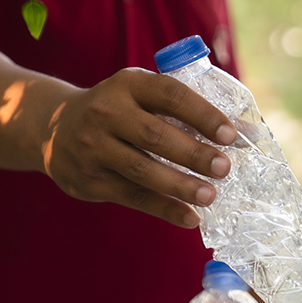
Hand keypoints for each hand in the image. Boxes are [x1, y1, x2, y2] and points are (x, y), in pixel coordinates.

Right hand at [44, 68, 237, 227]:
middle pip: (155, 135)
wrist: (52, 127)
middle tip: (225, 168)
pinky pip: (132, 196)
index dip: (202, 114)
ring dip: (180, 185)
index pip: (170, 95)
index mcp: (128, 84)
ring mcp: (92, 147)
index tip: (231, 134)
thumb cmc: (120, 112)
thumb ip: (187, 112)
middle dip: (193, 153)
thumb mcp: (143, 98)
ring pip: (142, 169)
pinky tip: (190, 218)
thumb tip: (249, 135)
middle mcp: (105, 112)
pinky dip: (163, 208)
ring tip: (210, 196)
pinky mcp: (88, 179)